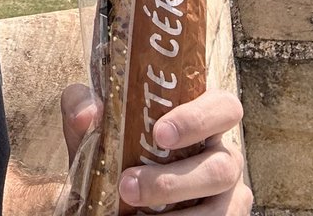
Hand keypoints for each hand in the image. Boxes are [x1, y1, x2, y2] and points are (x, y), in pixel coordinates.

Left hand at [61, 84, 251, 214]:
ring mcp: (229, 196)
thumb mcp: (98, 127)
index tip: (160, 133)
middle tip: (128, 184)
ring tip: (131, 213)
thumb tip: (87, 115)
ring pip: (220, 208)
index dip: (198, 118)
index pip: (223, 107)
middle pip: (223, 165)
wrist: (114, 193)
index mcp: (203, 120)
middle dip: (175, 180)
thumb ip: (84, 108)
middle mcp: (224, 155)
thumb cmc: (118, 150)